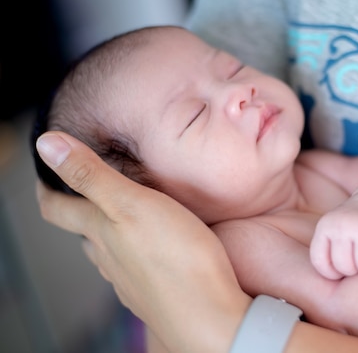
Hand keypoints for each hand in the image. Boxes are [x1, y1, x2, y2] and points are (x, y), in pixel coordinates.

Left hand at [35, 132, 250, 352]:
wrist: (208, 315)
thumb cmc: (177, 257)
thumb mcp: (132, 203)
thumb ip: (91, 175)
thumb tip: (47, 145)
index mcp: (100, 231)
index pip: (57, 209)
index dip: (46, 189)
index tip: (46, 172)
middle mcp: (108, 258)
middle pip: (83, 233)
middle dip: (81, 210)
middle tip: (90, 190)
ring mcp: (130, 280)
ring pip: (108, 255)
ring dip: (108, 236)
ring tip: (122, 219)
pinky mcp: (154, 293)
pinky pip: (133, 272)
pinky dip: (134, 257)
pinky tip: (152, 254)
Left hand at [309, 189, 357, 279]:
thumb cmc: (355, 223)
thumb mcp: (334, 232)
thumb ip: (329, 254)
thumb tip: (336, 284)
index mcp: (325, 226)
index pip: (321, 264)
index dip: (332, 273)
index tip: (342, 267)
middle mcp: (342, 225)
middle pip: (346, 268)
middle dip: (356, 269)